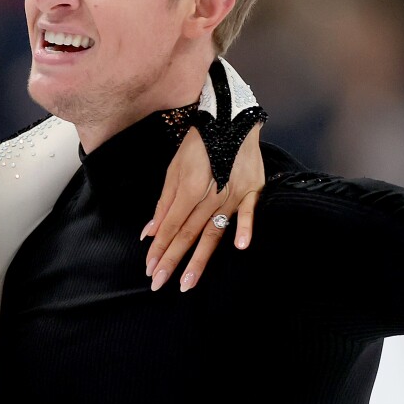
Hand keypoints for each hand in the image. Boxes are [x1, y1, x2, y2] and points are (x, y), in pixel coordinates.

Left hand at [144, 122, 264, 291]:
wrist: (230, 119)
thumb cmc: (198, 145)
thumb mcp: (174, 169)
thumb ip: (164, 203)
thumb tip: (150, 232)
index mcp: (188, 188)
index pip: (171, 226)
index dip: (160, 249)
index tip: (150, 269)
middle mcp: (210, 194)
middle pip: (189, 234)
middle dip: (172, 260)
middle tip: (159, 283)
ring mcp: (234, 193)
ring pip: (214, 232)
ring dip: (200, 259)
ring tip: (188, 282)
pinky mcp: (253, 190)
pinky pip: (250, 212)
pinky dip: (246, 227)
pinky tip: (240, 247)